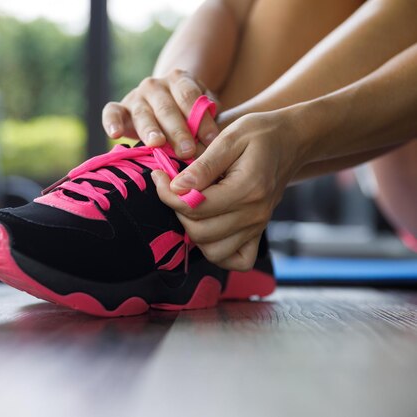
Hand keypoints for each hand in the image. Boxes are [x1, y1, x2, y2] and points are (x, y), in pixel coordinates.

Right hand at [102, 69, 220, 158]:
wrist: (164, 101)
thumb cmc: (188, 111)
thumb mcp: (202, 109)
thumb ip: (207, 118)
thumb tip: (212, 140)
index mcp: (179, 80)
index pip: (190, 97)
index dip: (200, 119)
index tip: (209, 140)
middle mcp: (155, 85)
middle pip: (167, 108)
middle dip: (178, 131)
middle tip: (186, 150)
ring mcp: (136, 96)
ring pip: (142, 113)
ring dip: (150, 130)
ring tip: (157, 144)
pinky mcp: (120, 108)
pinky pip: (111, 112)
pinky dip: (111, 122)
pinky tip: (115, 134)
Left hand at [150, 111, 306, 270]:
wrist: (292, 140)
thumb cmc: (259, 134)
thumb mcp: (230, 137)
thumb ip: (203, 165)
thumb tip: (177, 187)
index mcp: (247, 189)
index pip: (195, 207)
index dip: (168, 194)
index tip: (160, 176)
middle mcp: (254, 214)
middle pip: (200, 232)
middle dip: (177, 211)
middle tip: (172, 188)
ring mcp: (257, 227)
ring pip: (214, 252)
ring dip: (193, 232)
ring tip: (189, 206)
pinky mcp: (258, 232)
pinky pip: (237, 261)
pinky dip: (218, 252)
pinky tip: (209, 228)